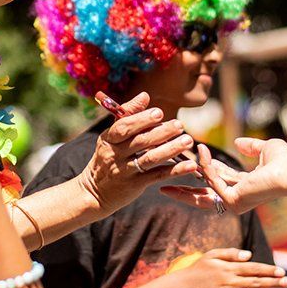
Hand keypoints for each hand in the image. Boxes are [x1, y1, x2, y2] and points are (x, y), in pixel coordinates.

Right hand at [77, 92, 199, 214]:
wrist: (95, 192)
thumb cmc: (108, 157)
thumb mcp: (111, 137)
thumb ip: (128, 115)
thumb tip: (145, 95)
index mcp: (109, 139)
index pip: (124, 127)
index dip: (141, 119)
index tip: (159, 113)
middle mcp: (115, 155)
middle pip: (140, 142)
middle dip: (162, 132)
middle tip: (180, 125)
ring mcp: (125, 171)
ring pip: (150, 158)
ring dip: (171, 149)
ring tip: (187, 141)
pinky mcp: (135, 185)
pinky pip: (157, 176)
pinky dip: (175, 170)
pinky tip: (190, 165)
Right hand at [162, 138, 286, 213]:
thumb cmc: (285, 161)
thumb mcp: (264, 149)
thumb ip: (251, 147)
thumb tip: (238, 142)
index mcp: (245, 187)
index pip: (219, 181)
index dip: (206, 169)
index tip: (192, 158)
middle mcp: (238, 198)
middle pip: (204, 196)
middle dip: (184, 190)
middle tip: (164, 185)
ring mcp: (234, 203)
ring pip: (203, 192)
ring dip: (193, 172)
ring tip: (179, 158)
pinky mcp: (233, 201)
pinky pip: (213, 181)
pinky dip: (206, 165)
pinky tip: (201, 151)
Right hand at [171, 248, 286, 287]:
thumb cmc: (198, 269)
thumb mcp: (212, 255)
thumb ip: (230, 253)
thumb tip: (249, 255)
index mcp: (228, 269)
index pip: (253, 268)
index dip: (268, 270)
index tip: (282, 271)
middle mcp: (229, 283)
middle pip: (254, 283)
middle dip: (272, 283)